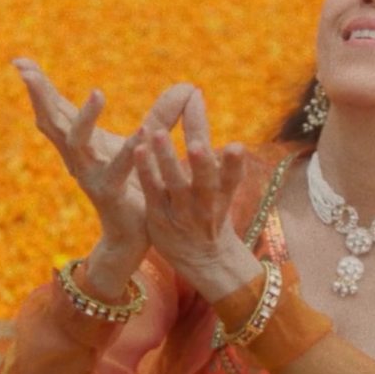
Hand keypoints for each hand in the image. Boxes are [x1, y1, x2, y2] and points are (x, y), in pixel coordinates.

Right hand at [12, 58, 193, 291]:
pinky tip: (143, 132)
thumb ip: (162, 114)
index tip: (19, 60)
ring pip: (79, 144)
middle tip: (26, 71)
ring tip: (98, 92)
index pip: (55, 109)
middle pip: (53, 122)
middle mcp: (78, 157)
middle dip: (40, 96)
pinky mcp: (110, 193)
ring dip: (86, 118)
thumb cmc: (136, 187)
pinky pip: (117, 171)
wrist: (134, 235)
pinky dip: (129, 151)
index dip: (37, 87)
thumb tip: (187, 86)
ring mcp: (90, 176)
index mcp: (81, 143)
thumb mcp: (149, 144)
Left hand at [132, 89, 258, 301]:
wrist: (202, 259)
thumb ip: (223, 159)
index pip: (232, 177)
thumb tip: (205, 114)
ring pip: (176, 186)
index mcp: (224, 196)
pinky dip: (146, 171)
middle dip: (202, 164)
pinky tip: (138, 150)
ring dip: (168, 160)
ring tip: (160, 134)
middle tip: (197, 146)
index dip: (234, 163)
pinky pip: (152, 191)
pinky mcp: (158, 216)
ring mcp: (180, 212)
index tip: (236, 145)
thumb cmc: (212, 214)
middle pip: (206, 183)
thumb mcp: (225, 191)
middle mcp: (205, 206)